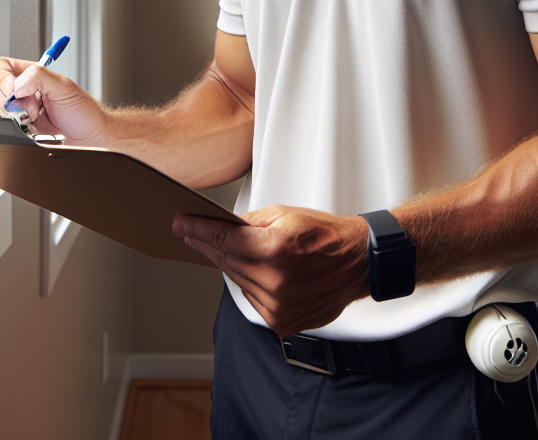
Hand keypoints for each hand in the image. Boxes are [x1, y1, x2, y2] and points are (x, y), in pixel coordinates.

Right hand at [0, 57, 106, 144]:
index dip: (1, 76)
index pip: (0, 66)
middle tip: (33, 106)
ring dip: (16, 114)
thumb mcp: (64, 86)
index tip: (14, 89)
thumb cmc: (82, 111)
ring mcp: (18, 111)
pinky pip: (3, 127)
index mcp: (30, 74)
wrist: (88, 138)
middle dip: (12, 99)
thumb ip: (38, 76)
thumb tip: (16, 84)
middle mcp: (21, 91)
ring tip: (36, 118)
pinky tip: (34, 127)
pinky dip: (17, 128)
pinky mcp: (18, 129)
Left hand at [172, 205, 369, 336]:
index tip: (180, 225)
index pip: (224, 240)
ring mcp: (279, 306)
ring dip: (232, 266)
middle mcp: (275, 282)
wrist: (357, 262)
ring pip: (238, 282)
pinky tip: (258, 272)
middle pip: (227, 262)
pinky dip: (251, 285)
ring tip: (234, 250)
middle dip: (208, 246)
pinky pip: (253, 300)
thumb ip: (250, 223)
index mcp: (276, 249)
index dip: (198, 231)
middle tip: (192, 233)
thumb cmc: (325, 235)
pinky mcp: (283, 322)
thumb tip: (221, 226)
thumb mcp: (286, 215)